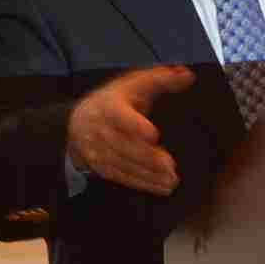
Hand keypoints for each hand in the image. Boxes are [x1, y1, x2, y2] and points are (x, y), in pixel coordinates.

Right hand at [66, 64, 194, 196]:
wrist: (76, 122)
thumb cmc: (113, 100)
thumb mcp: (133, 84)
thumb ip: (161, 79)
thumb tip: (188, 75)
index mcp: (109, 106)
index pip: (120, 116)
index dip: (135, 125)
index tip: (153, 134)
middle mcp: (100, 130)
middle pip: (124, 146)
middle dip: (147, 157)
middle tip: (170, 165)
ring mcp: (99, 152)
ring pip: (125, 165)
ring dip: (149, 174)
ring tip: (172, 180)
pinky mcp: (102, 168)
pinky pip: (123, 177)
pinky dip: (143, 184)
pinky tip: (162, 187)